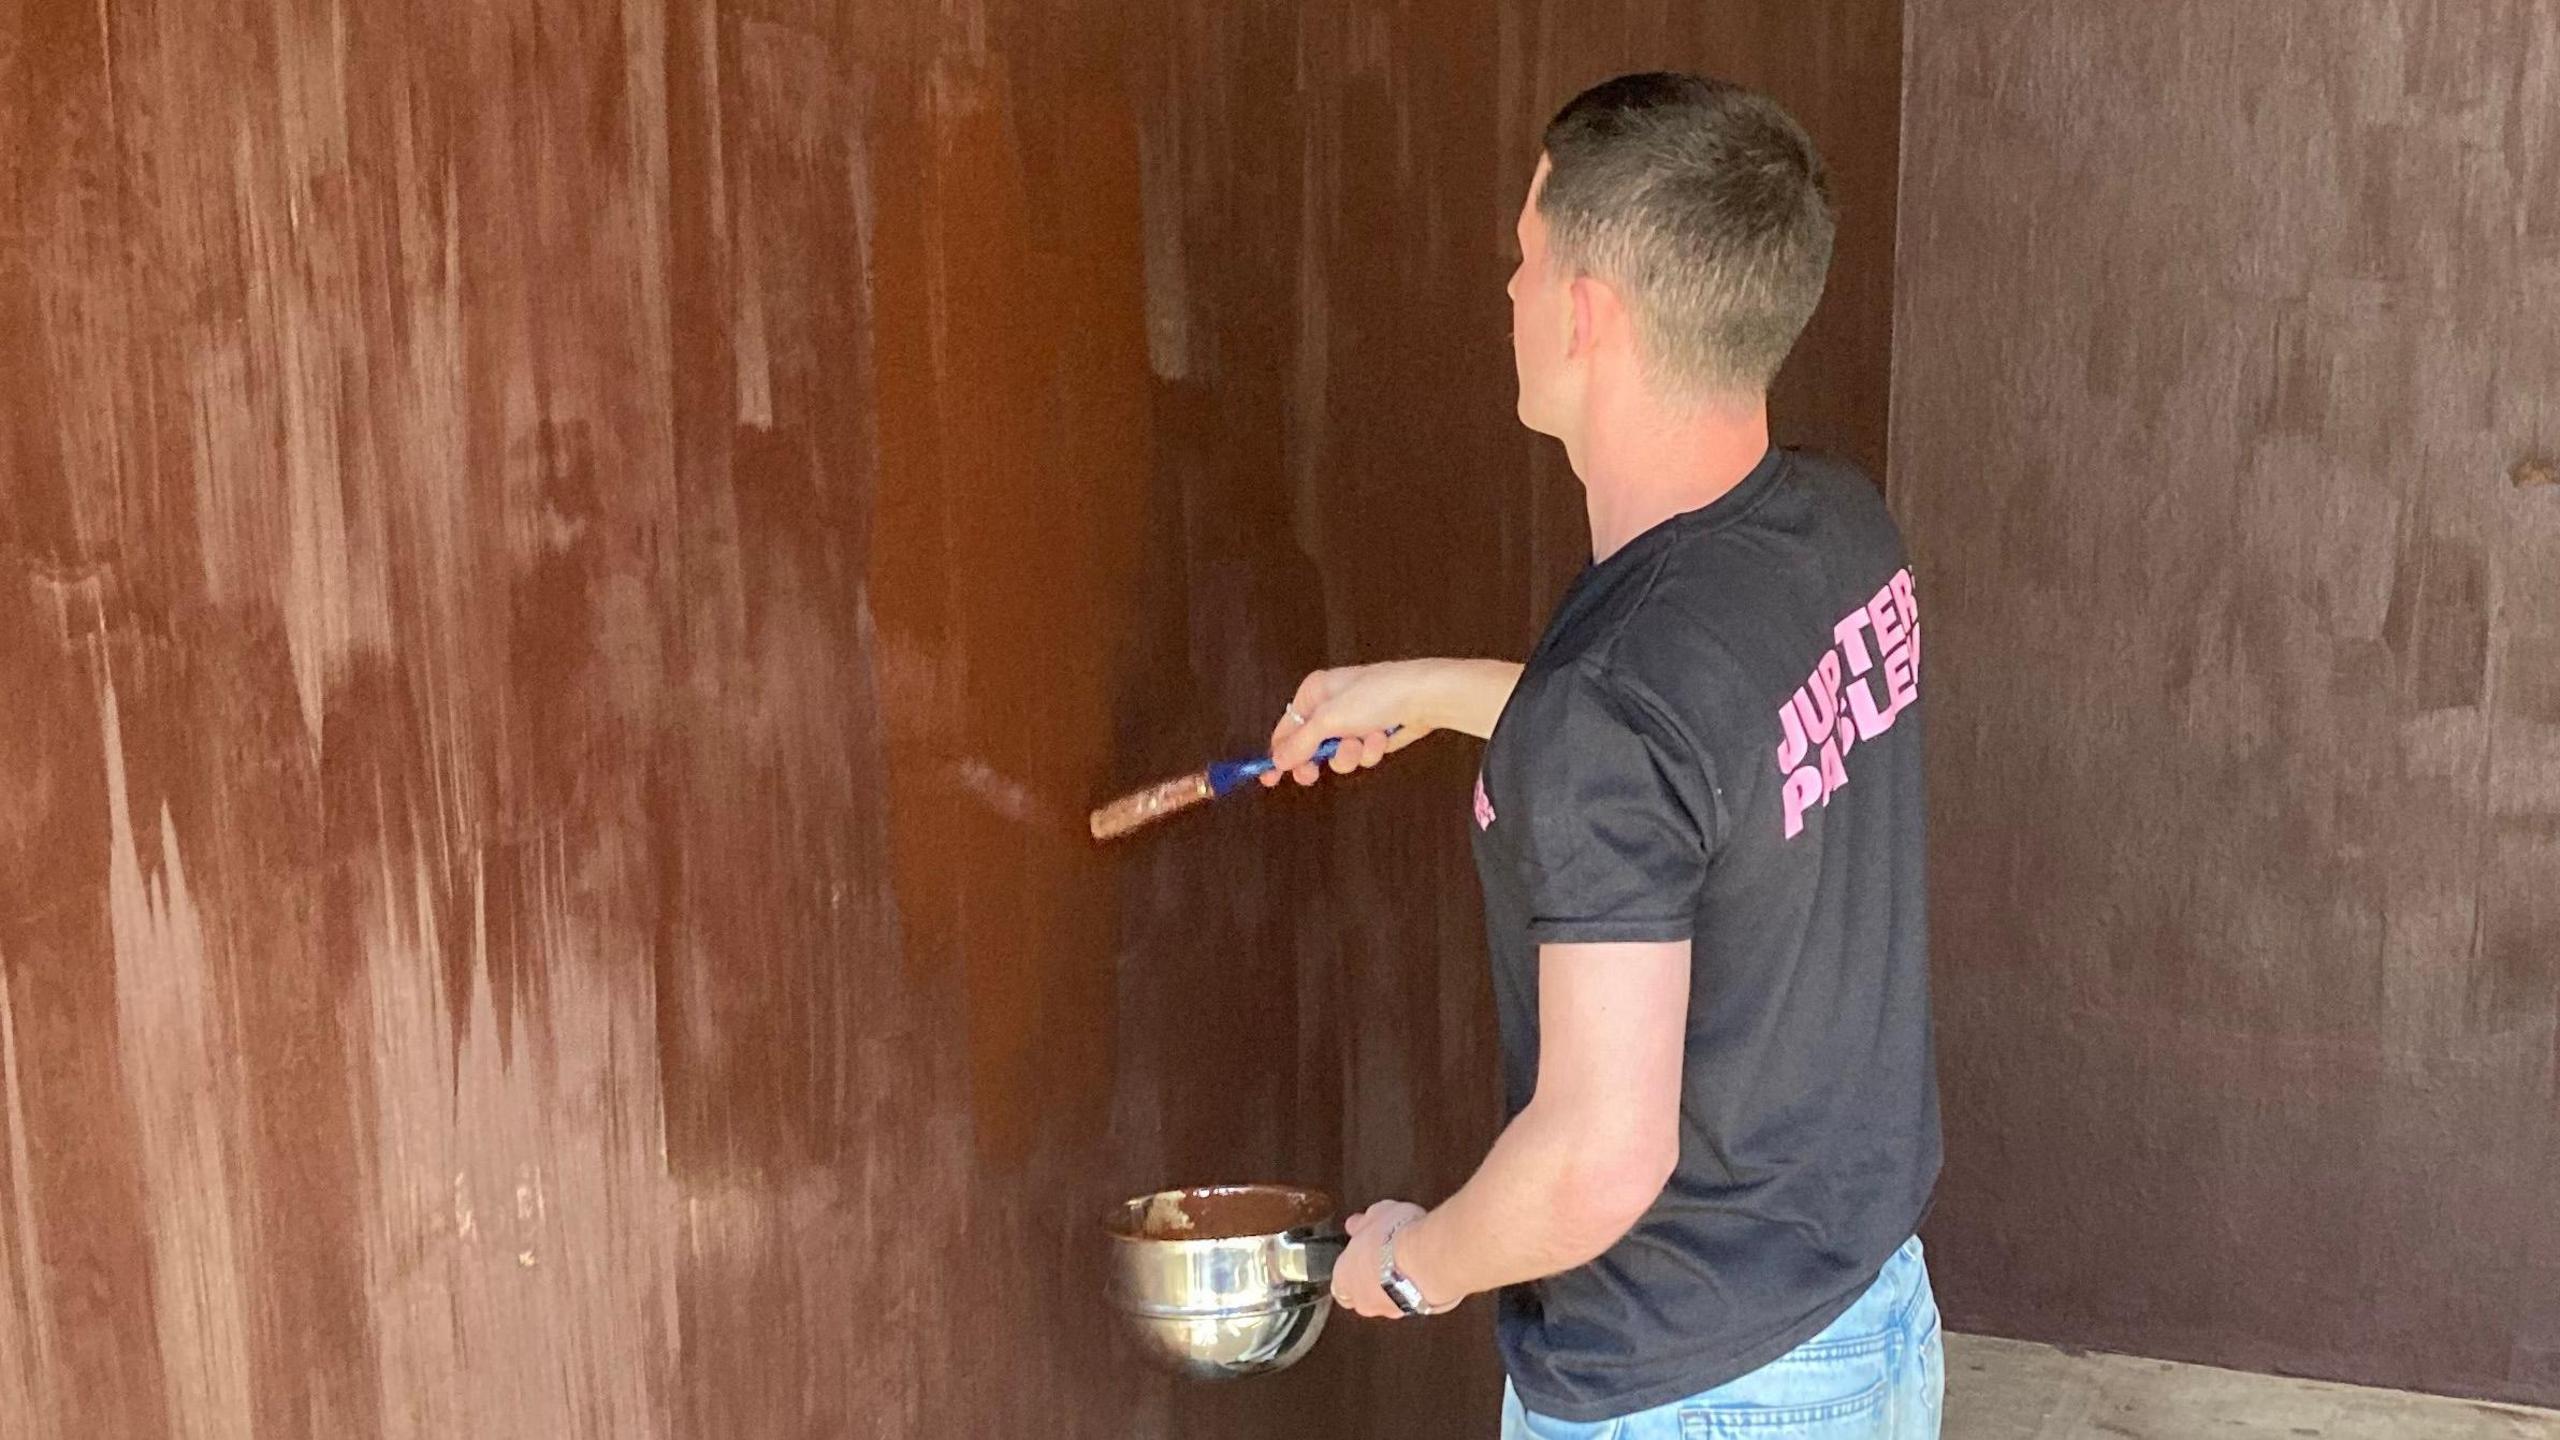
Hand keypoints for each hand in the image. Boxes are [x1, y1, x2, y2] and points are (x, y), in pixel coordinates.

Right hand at [1261, 662, 1447, 786]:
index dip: (1278, 755)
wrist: (1424, 697)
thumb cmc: (1376, 696)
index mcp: (1313, 693)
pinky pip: (1361, 755)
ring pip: (1337, 756)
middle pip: (1309, 747)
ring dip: (1350, 754)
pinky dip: (1371, 750)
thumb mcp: (1329, 720)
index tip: (1270, 779)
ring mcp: (1353, 722)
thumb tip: (1277, 761)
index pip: (1285, 729)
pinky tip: (1382, 735)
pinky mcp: (1373, 736)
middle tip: (1313, 774)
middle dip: (1316, 760)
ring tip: (1363, 740)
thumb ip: (1300, 744)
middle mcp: (1331, 706)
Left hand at [1331, 1199, 1430, 1318]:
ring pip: (1389, 1301)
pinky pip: (1414, 1301)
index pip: (1339, 1285)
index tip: (1361, 1256)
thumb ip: (1362, 1224)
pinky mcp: (1417, 1312)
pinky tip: (1425, 1273)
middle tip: (1386, 1260)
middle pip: (1363, 1296)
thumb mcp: (1375, 1215)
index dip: (1351, 1271)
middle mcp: (1362, 1300)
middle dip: (1373, 1282)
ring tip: (1409, 1264)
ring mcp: (1390, 1309)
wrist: (1426, 1259)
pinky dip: (1418, 1291)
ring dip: (1397, 1287)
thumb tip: (1356, 1224)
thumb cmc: (1394, 1238)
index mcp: (1343, 1277)